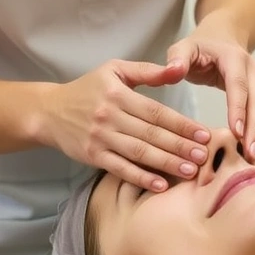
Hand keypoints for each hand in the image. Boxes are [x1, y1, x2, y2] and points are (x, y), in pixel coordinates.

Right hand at [40, 60, 211, 192]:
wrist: (49, 112)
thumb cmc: (88, 89)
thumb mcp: (115, 70)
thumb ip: (148, 71)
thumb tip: (178, 69)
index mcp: (118, 93)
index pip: (156, 111)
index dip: (182, 124)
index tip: (204, 134)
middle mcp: (109, 116)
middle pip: (151, 134)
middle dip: (180, 146)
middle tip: (205, 156)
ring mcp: (100, 138)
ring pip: (139, 152)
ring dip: (166, 163)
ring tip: (190, 171)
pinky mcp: (92, 156)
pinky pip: (120, 168)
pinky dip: (140, 178)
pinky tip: (160, 184)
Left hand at [166, 16, 254, 162]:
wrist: (224, 37)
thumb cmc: (200, 47)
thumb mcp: (184, 47)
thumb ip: (176, 59)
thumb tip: (172, 71)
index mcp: (234, 58)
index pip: (238, 86)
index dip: (238, 109)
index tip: (236, 133)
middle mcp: (254, 70)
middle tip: (251, 155)